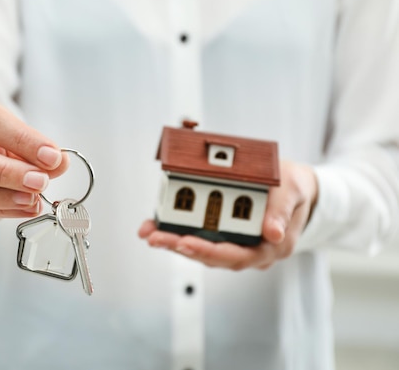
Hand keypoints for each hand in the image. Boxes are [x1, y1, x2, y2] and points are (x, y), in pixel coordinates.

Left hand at [138, 160, 317, 269]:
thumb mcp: (292, 190)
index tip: (185, 242)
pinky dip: (177, 231)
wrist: (295, 188)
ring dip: (173, 241)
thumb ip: (281, 210)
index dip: (209, 251)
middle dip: (181, 247)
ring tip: (148, 232)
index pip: (237, 255)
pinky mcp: (223, 235)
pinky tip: (156, 226)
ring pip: (202, 249)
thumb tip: (273, 233)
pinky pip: (199, 236)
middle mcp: (251, 252)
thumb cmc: (293, 187)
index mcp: (272, 246)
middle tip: (155, 237)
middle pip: (213, 256)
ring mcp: (236, 245)